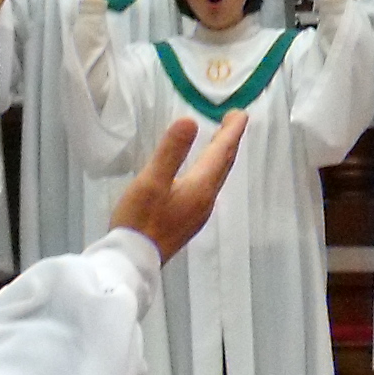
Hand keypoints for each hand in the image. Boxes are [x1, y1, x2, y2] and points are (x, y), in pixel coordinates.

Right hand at [110, 111, 249, 265]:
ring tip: (221, 140)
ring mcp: (198, 212)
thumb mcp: (152, 181)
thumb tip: (191, 120)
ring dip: (220, 156)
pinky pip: (207, 187)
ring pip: (216, 177)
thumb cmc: (140, 220)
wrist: (132, 261)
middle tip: (234, 120)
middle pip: (223, 165)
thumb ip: (171, 151)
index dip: (231, 131)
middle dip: (229, 141)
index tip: (241, 113)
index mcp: (201, 187)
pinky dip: (209, 170)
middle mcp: (206, 199)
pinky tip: (200, 172)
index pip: (222, 152)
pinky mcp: (187, 220)